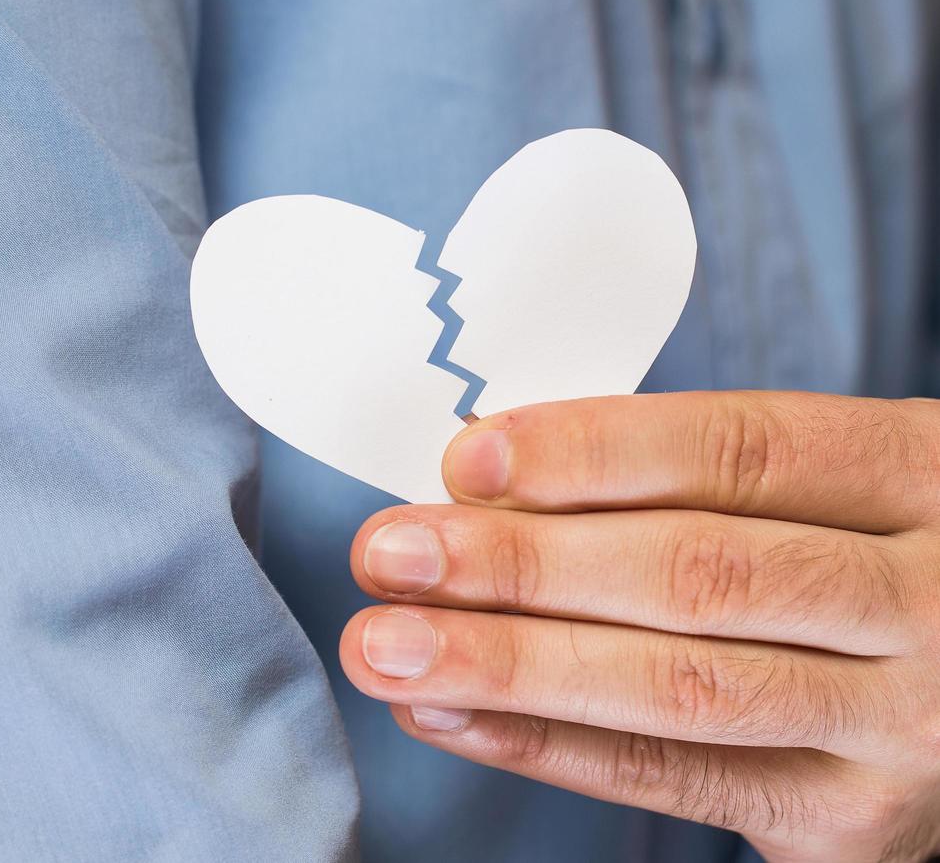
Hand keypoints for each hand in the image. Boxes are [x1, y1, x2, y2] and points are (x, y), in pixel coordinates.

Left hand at [340, 392, 939, 861]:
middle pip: (694, 573)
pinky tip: (453, 713)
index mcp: (913, 474)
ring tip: (388, 644)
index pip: (736, 450)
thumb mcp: (833, 483)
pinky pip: (678, 782)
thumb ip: (698, 479)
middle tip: (391, 552)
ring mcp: (901, 725)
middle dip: (522, 564)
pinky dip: (549, 748)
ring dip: (509, 665)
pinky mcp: (855, 825)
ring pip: (677, 688)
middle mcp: (924, 601)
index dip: (592, 451)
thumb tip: (504, 483)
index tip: (467, 460)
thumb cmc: (876, 550)